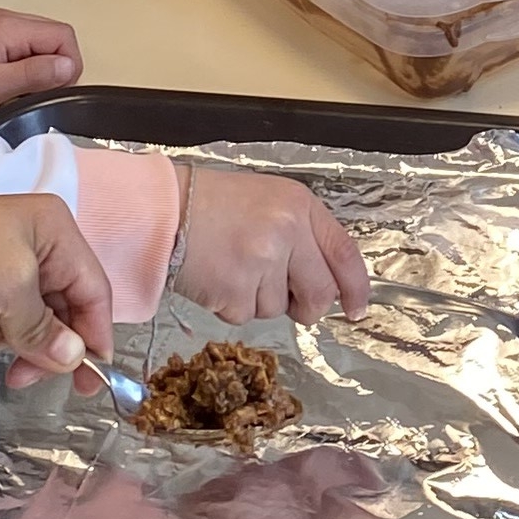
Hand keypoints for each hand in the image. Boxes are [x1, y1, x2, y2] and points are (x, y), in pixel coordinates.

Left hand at [0, 8, 83, 122]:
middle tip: (34, 92)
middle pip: (54, 36)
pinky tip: (6, 82)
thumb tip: (67, 67)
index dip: (68, 65)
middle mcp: (5, 20)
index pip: (64, 36)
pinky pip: (20, 46)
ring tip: (17, 89)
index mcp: (10, 27)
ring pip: (38, 42)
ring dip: (37, 66)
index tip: (52, 89)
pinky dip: (22, 64)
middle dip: (54, 66)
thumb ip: (34, 74)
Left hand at [0, 191, 110, 391]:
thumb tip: (75, 360)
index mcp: (54, 228)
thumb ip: (47, 331)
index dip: (95, 336)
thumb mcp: (11, 293)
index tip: (91, 383)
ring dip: (3, 335)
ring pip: (27, 320)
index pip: (93, 288)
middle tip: (23, 378)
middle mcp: (34, 241)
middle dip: (42, 342)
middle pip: (62, 307)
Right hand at [175, 163, 371, 323]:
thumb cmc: (214, 205)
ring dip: (259, 300)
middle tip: (289, 301)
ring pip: (279, 309)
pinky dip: (233, 306)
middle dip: (308, 307)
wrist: (161, 211)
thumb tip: (331, 284)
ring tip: (234, 268)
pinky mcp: (233, 290)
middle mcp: (286, 232)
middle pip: (320, 293)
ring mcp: (260, 262)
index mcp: (299, 206)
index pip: (344, 253)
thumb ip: (302, 235)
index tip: (357, 309)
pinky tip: (218, 278)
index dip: (356, 287)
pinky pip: (246, 316)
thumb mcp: (270, 202)